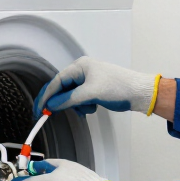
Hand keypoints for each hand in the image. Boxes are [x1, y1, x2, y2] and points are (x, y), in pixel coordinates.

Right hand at [33, 57, 160, 116]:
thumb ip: (68, 100)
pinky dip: (84, 106)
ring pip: (72, 97)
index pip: (56, 82)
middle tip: (47, 114)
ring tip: (89, 107)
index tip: (40, 109)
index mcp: (80, 66)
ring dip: (77, 106)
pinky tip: (94, 107)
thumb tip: (51, 106)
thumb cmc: (119, 87)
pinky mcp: (95, 90)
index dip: (46, 96)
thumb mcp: (90, 94)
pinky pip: (81, 100)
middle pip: (62, 89)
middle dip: (61, 102)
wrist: (139, 93)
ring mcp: (89, 81)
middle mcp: (83, 71)